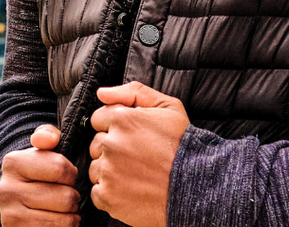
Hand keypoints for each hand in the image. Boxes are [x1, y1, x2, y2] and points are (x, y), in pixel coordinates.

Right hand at [0, 124, 80, 226]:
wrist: (17, 198)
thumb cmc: (38, 169)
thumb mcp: (42, 148)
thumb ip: (47, 135)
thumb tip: (50, 139)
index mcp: (13, 162)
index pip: (60, 168)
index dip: (72, 173)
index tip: (69, 175)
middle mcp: (6, 190)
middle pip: (64, 197)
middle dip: (74, 196)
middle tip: (69, 194)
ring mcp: (10, 216)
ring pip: (62, 219)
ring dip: (71, 215)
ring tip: (66, 209)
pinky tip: (59, 220)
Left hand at [88, 82, 190, 226]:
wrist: (193, 186)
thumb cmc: (182, 145)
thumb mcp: (167, 106)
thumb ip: (133, 92)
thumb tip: (102, 92)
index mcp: (123, 119)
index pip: (99, 118)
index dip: (114, 125)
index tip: (130, 135)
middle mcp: (111, 144)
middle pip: (96, 143)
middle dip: (112, 147)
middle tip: (136, 155)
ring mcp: (108, 172)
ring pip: (95, 167)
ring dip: (110, 170)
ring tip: (135, 172)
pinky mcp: (107, 197)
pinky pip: (97, 191)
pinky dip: (110, 192)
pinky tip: (130, 188)